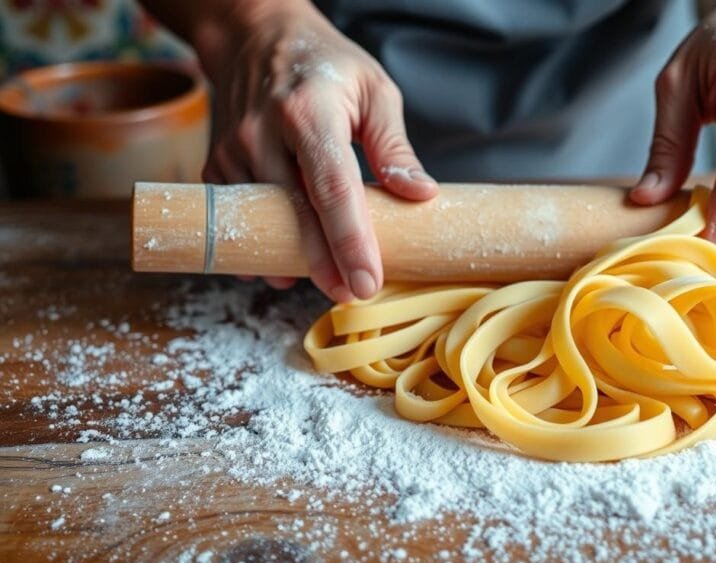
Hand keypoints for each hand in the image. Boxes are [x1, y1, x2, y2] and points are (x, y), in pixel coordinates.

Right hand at [192, 1, 437, 300]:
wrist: (254, 35)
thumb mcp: (374, 89)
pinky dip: (262, 242)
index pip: (333, 189)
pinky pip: (238, 216)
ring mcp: (234, 150)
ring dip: (292, 257)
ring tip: (326, 279)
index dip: (350, 241)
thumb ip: (394, 145)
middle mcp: (263, 133)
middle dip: (323, 265)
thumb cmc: (325, 64)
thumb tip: (419, 195)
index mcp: (308, 111)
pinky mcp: (217, 165)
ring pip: (263, 221)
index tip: (368, 281)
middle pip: (295, 215)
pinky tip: (286, 260)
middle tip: (351, 294)